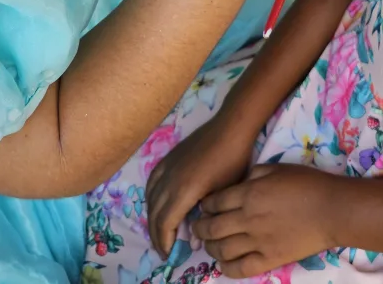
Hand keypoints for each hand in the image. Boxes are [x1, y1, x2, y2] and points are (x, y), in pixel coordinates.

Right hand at [147, 116, 254, 258]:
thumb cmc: (232, 161)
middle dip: (156, 235)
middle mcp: (169, 180)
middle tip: (164, 250)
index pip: (165, 224)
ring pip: (150, 198)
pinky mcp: (168, 158)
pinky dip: (150, 197)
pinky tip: (156, 203)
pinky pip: (151, 182)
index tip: (170, 256)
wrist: (231, 128)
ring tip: (159, 231)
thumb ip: (206, 218)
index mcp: (183, 191)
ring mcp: (166, 167)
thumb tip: (195, 239)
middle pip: (154, 214)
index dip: (164, 242)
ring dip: (152, 217)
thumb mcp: (222, 194)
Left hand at [192, 164, 338, 276]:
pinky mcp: (269, 259)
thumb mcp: (276, 168)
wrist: (331, 209)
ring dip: (210, 247)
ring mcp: (257, 241)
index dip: (205, 205)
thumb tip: (239, 184)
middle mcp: (247, 218)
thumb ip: (253, 175)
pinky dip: (226, 268)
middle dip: (200, 227)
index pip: (215, 201)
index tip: (203, 206)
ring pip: (222, 249)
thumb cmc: (306, 183)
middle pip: (212, 227)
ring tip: (208, 244)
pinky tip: (223, 263)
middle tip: (198, 227)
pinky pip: (240, 269)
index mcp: (249, 193)